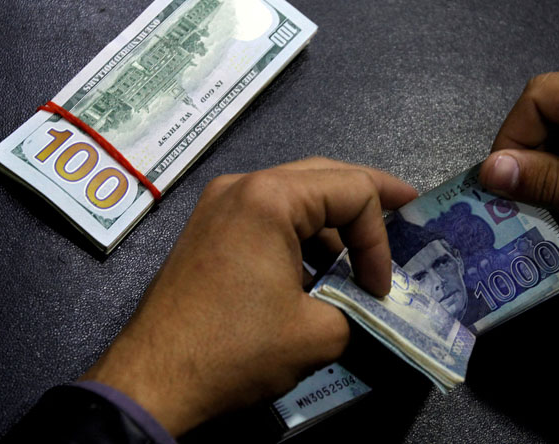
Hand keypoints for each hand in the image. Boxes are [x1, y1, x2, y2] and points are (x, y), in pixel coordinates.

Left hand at [81, 157, 416, 435]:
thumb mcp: (318, 333)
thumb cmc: (235, 350)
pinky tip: (315, 269)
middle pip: (323, 176)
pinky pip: (266, 216)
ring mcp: (218, 205)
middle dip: (367, 198)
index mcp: (270, 198)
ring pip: (294, 195)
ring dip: (331, 223)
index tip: (381, 288)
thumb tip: (367, 304)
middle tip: (406, 209)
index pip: (353, 191)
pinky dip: (299, 235)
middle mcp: (242, 185)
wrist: (152, 382)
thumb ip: (358, 308)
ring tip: (360, 255)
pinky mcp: (207, 230)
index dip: (380, 237)